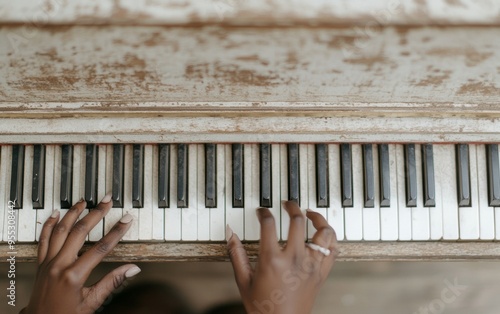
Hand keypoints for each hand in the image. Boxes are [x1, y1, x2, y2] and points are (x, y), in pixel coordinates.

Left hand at [20, 195, 139, 313]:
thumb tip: (132, 269)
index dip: (116, 232)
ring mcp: (48, 263)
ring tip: (84, 200)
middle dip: (96, 214)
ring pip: (60, 231)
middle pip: (80, 232)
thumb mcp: (92, 303)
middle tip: (107, 200)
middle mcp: (59, 265)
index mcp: (74, 276)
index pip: (101, 248)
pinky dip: (49, 224)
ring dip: (73, 213)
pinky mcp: (40, 264)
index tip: (126, 219)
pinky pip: (43, 239)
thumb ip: (112, 283)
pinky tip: (56, 214)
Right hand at [227, 201, 338, 313]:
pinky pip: (333, 250)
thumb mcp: (244, 281)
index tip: (262, 211)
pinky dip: (330, 238)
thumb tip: (230, 233)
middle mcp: (295, 259)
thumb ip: (236, 254)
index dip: (264, 212)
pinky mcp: (321, 273)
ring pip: (323, 232)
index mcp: (272, 260)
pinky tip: (322, 233)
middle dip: (291, 206)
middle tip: (287, 203)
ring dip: (317, 218)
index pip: (269, 224)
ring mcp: (311, 266)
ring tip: (309, 213)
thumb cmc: (263, 307)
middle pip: (297, 220)